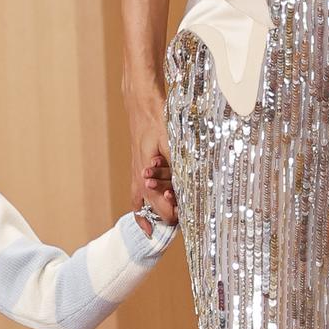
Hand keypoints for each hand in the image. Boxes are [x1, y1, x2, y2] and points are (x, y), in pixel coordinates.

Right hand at [128, 93, 177, 224]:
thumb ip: (178, 169)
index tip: (192, 212)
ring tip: (174, 216)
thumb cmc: (157, 121)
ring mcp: (136, 176)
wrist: (142, 105)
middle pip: (156, 211)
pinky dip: (142, 211)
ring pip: (144, 207)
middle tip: (187, 211)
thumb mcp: (173, 145)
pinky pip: (137, 198)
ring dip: (160, 211)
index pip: (164, 210)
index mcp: (147, 177)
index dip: (179, 216)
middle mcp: (139, 180)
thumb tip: (188, 188)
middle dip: (172, 214)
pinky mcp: (137, 170)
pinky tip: (147, 223)